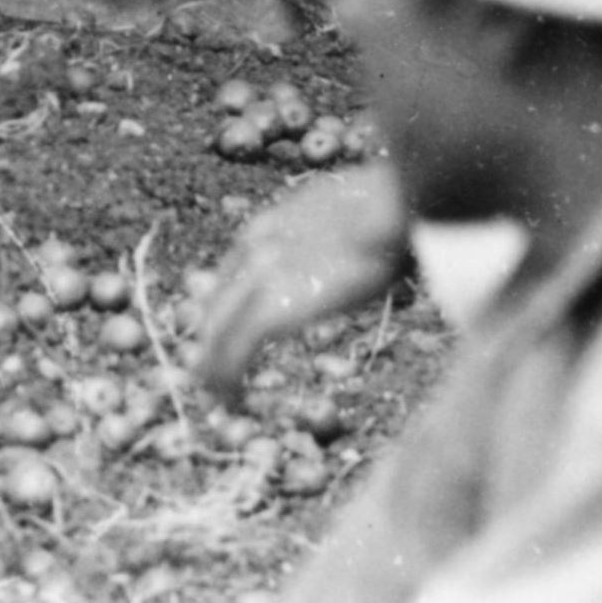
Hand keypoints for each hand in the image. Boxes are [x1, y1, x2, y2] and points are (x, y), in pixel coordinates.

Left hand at [187, 160, 410, 399]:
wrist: (391, 207)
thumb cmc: (391, 208)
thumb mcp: (350, 215)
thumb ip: (341, 232)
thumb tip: (370, 242)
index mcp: (269, 226)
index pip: (231, 271)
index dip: (225, 303)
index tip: (226, 325)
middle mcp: (254, 250)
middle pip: (217, 302)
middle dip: (210, 337)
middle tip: (209, 366)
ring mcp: (258, 279)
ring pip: (218, 330)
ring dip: (213, 364)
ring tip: (214, 393)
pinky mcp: (270, 308)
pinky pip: (236, 349)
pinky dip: (227, 374)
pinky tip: (229, 395)